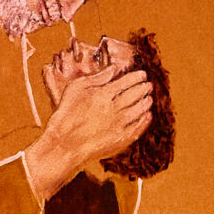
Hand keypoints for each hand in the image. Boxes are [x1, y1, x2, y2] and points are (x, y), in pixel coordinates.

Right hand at [24, 67, 152, 201]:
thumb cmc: (65, 115)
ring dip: (146, 103)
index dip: (136, 77)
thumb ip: (96, 78)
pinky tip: (147, 116)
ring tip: (149, 99)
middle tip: (149, 85)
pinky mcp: (120, 139)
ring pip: (139, 110)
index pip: (126, 82)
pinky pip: (138, 128)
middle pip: (135, 94)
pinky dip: (144, 120)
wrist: (64, 144)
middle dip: (144, 88)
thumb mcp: (75, 89)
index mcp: (103, 95)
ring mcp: (118, 125)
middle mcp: (113, 109)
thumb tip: (113, 69)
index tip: (142, 75)